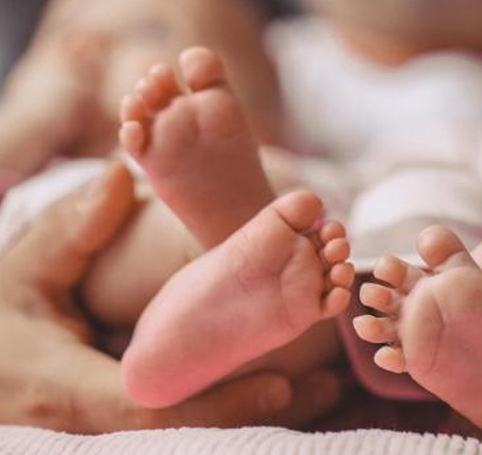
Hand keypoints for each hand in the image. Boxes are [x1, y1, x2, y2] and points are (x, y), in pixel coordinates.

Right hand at [0, 163, 341, 431]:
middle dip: (258, 412)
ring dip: (252, 414)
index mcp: (76, 386)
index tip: (281, 383)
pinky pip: (184, 423)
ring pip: (194, 430)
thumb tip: (121, 178)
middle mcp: (101, 419)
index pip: (162, 407)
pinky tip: (277, 393)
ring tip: (320, 394)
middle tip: (324, 392)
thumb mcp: (28, 271)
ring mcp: (112, 428)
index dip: (224, 400)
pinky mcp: (123, 422)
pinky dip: (228, 410)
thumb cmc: (0, 315)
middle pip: (194, 429)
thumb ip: (74, 230)